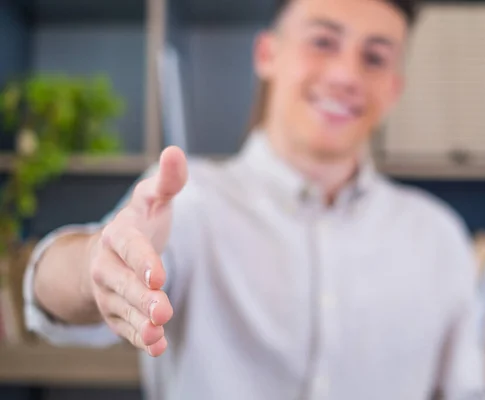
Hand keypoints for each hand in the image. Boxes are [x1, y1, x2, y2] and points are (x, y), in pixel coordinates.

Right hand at [87, 146, 186, 356]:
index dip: (142, 261)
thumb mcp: (153, 200)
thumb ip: (167, 181)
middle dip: (141, 298)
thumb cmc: (140, 223)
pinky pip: (125, 329)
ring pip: (123, 310)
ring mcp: (110, 293)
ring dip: (139, 323)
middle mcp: (107, 266)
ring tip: (157, 333)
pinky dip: (140, 339)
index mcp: (118, 236)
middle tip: (163, 310)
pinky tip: (157, 347)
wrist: (113, 253)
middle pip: (122, 284)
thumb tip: (176, 152)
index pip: (128, 248)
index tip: (158, 275)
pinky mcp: (117, 313)